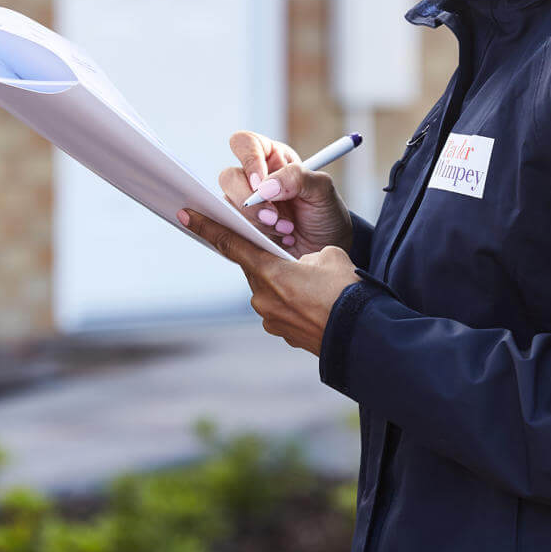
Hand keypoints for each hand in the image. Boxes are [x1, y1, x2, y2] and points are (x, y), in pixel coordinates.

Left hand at [177, 207, 357, 356]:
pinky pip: (282, 309)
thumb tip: (300, 265)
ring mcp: (271, 319)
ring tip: (317, 287)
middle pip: (256, 267)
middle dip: (272, 260)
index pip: (231, 244)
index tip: (186, 215)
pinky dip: (294, 303)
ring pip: (271, 289)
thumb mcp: (328, 255)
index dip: (208, 227)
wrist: (363, 336)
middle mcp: (262, 297)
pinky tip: (317, 304)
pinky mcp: (283, 334)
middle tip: (297, 258)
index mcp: (269, 273)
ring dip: (286, 283)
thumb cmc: (347, 292)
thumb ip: (303, 253)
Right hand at [218, 130, 353, 257]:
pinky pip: (233, 228)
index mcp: (272, 157)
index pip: (245, 144)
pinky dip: (254, 236)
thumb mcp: (322, 189)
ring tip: (286, 230)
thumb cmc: (325, 211)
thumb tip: (265, 186)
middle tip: (273, 217)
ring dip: (256, 222)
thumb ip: (297, 177)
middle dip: (250, 202)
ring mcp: (245, 203)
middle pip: (229, 177)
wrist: (327, 245)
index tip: (260, 184)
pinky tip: (276, 240)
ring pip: (229, 206)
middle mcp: (254, 177)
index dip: (248, 160)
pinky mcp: (242, 226)